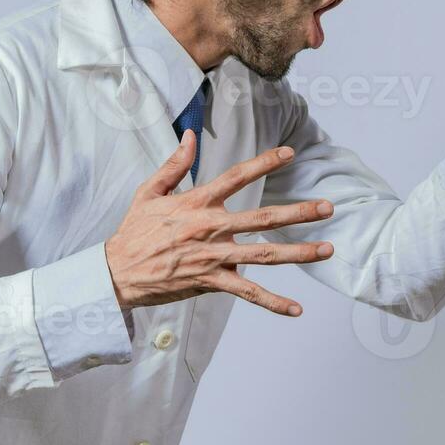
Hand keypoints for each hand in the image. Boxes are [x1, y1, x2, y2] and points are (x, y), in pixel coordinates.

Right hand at [103, 131, 334, 316]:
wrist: (116, 273)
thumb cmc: (134, 231)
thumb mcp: (150, 192)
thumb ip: (174, 164)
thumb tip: (189, 135)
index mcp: (197, 202)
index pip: (236, 177)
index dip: (264, 163)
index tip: (290, 153)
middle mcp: (210, 228)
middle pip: (262, 218)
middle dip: (298, 213)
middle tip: (328, 208)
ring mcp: (213, 256)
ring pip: (263, 255)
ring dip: (298, 252)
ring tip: (327, 249)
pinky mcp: (210, 281)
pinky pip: (247, 293)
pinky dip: (273, 302)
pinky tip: (296, 309)